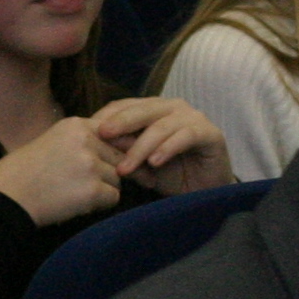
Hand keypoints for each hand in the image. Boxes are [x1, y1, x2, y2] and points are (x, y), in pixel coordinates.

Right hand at [0, 116, 122, 225]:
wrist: (6, 197)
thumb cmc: (21, 172)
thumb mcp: (52, 141)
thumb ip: (81, 141)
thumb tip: (114, 149)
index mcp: (75, 125)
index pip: (114, 133)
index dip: (111, 150)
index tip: (103, 162)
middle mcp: (87, 140)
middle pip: (119, 157)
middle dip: (107, 171)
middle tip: (80, 182)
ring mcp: (91, 165)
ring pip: (118, 178)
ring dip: (103, 188)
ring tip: (75, 192)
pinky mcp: (94, 190)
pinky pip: (114, 198)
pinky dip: (99, 204)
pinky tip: (77, 203)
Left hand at [90, 96, 233, 195]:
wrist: (204, 192)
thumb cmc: (170, 174)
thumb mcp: (140, 164)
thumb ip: (123, 150)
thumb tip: (98, 141)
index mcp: (153, 109)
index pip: (125, 106)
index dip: (107, 117)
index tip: (87, 133)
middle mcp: (173, 108)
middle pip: (142, 110)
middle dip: (121, 123)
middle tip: (102, 136)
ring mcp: (194, 118)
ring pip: (161, 125)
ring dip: (141, 146)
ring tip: (126, 167)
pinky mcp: (211, 134)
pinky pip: (186, 136)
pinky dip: (168, 148)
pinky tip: (155, 163)